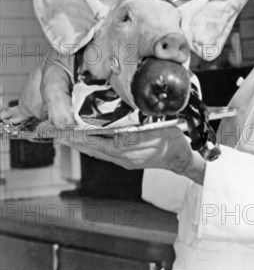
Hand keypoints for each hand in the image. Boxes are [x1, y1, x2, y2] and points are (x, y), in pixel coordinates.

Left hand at [59, 126, 205, 184]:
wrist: (182, 159)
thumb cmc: (172, 139)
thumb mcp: (156, 124)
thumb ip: (137, 118)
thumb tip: (119, 108)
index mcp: (128, 147)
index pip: (97, 140)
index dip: (79, 134)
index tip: (64, 128)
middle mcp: (122, 156)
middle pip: (92, 148)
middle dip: (74, 139)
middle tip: (55, 131)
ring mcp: (124, 160)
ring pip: (96, 152)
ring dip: (81, 143)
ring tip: (64, 135)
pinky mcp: (126, 161)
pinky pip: (104, 154)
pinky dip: (93, 145)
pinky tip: (87, 139)